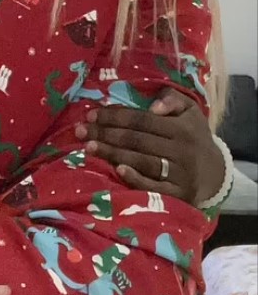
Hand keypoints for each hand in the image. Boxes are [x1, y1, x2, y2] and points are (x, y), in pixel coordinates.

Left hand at [75, 88, 222, 204]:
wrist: (215, 173)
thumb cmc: (192, 136)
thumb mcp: (189, 111)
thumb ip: (172, 100)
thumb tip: (154, 106)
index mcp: (181, 128)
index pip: (141, 120)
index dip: (115, 116)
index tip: (91, 114)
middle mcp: (181, 150)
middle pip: (137, 140)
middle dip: (105, 134)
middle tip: (80, 131)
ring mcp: (180, 174)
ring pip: (141, 161)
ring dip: (112, 154)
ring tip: (88, 147)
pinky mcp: (179, 195)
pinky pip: (154, 187)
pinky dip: (136, 178)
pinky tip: (117, 169)